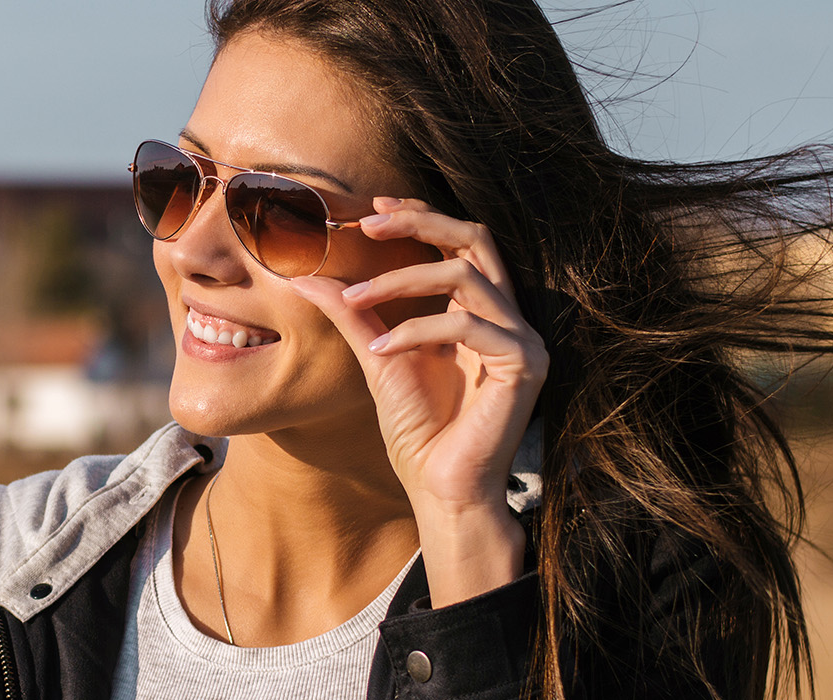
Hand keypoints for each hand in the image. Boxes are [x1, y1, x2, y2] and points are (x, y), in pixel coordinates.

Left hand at [289, 196, 547, 602]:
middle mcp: (508, 318)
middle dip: (422, 223)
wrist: (441, 488)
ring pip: (467, 276)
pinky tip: (382, 349)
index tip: (373, 209)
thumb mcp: (378, 358)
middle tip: (370, 222)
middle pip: (478, 238)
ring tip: (356, 298)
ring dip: (403, 280)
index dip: (421, 217)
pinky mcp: (525, 365)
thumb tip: (307, 274)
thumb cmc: (419, 430)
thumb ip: (353, 314)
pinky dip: (417, 330)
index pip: (461, 243)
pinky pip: (467, 325)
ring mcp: (522, 340)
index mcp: (481, 311)